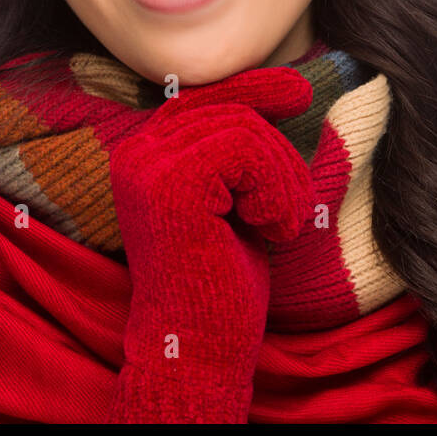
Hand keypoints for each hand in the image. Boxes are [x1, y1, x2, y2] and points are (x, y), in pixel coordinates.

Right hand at [108, 67, 315, 372]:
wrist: (200, 348)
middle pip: (229, 108)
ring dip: (282, 179)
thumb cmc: (221, 283)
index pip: (202, 98)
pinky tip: (270, 231)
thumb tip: (282, 89)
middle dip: (279, 153)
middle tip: (294, 209)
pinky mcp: (171, 184)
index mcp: (143, 158)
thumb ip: (237, 151)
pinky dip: (276, 191)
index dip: (254, 87)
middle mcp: (136, 154)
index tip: (300, 92)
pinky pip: (246, 149)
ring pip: (245, 127)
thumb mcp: (234, 201)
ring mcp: (148, 166)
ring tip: (279, 227)